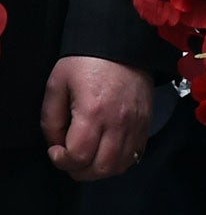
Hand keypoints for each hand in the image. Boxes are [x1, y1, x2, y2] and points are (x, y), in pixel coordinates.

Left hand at [42, 55, 152, 180]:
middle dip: (79, 170)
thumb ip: (50, 119)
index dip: (61, 160)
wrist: (122, 44)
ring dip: (100, 169)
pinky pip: (136, 154)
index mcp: (93, 112)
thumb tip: (57, 144)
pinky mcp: (147, 121)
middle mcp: (118, 122)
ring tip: (89, 157)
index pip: (78, 156)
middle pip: (101, 168)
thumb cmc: (85, 62)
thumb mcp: (56, 85)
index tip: (56, 149)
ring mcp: (136, 123)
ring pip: (120, 165)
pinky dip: (119, 160)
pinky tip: (108, 151)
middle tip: (71, 157)